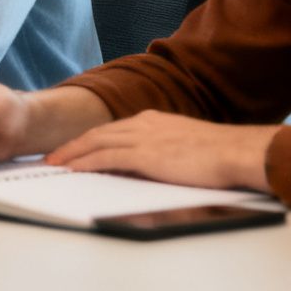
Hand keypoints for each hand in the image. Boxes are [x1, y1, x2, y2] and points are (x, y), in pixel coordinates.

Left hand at [47, 112, 276, 191]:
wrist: (236, 152)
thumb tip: (144, 166)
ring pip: (96, 142)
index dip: (91, 140)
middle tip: (54, 156)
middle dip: (74, 145)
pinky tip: (73, 169)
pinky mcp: (145, 153)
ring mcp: (144, 137)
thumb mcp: (184, 147)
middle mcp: (144, 124)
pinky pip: (106, 157)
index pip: (113, 129)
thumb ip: (161, 152)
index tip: (75, 148)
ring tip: (55, 163)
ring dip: (73, 154)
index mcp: (154, 121)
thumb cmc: (220, 155)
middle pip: (98, 133)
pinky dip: (86, 162)